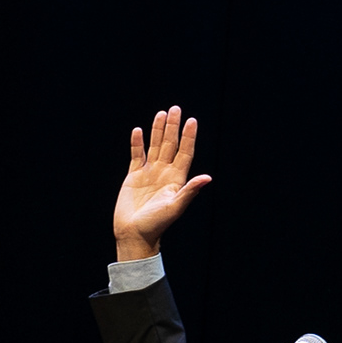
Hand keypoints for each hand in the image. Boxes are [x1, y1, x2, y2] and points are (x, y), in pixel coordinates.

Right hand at [110, 107, 213, 261]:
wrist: (135, 234)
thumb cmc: (157, 224)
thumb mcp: (175, 207)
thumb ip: (189, 191)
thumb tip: (207, 178)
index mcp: (177, 179)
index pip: (185, 152)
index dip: (188, 137)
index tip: (191, 121)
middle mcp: (164, 173)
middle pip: (170, 144)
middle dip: (173, 127)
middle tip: (175, 109)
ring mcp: (149, 173)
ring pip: (154, 146)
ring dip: (157, 130)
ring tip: (161, 113)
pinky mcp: (134, 176)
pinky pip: (137, 155)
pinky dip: (137, 143)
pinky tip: (139, 131)